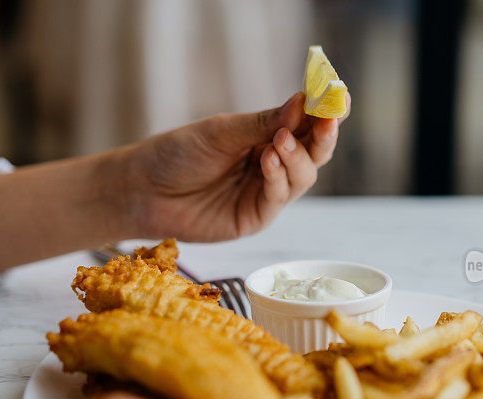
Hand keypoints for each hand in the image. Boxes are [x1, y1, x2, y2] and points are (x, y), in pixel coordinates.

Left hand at [0, 94, 349, 271]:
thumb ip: (261, 122)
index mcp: (265, 136)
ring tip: (280, 141)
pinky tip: (268, 160)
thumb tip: (301, 103)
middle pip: (314, 152)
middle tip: (326, 120)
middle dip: (323, 136)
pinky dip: (278, 178)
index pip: (305, 124)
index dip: (325, 112)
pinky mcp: (255, 217)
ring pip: (303, 176)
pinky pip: (278, 198)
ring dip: (298, 157)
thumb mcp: (221, 132)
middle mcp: (271, 164)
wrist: (142, 190)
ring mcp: (265, 193)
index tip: (340, 97)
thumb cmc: (176, 155)